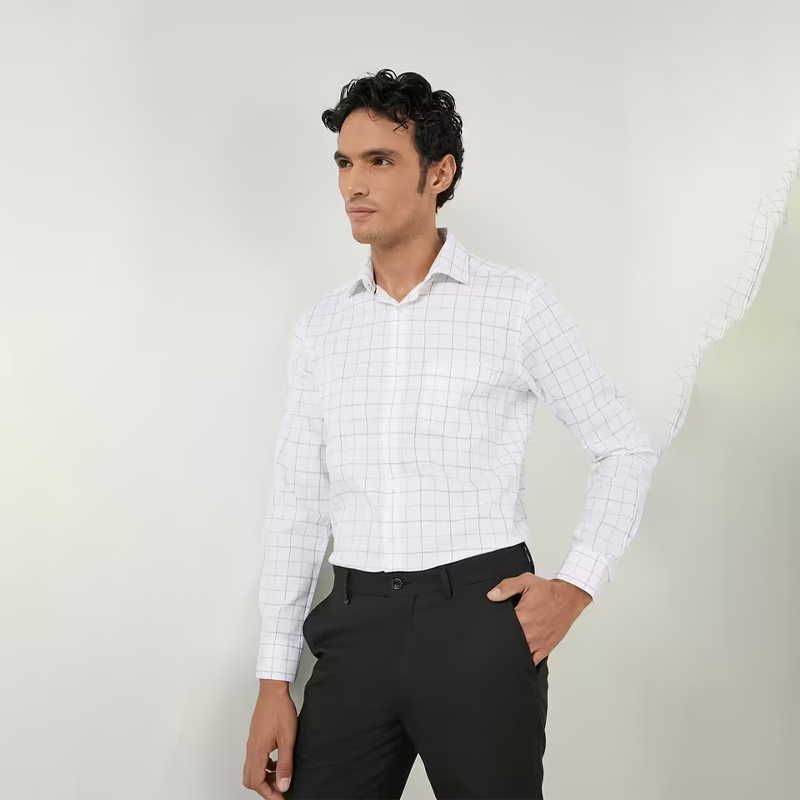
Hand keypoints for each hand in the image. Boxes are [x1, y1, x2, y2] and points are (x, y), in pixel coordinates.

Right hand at [243, 682, 296, 797]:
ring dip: (265, 777)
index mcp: (257, 751)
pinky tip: (278, 762)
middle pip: (251, 780)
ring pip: (252, 770)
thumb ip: (285, 764)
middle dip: (265, 788)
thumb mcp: (287, 739)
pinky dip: (265, 766)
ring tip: (281, 776)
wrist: (273, 690)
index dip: (270, 794)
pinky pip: (256, 759)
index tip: (281, 798)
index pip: (257, 783)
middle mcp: (251, 749)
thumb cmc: (279, 709)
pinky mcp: (255, 738)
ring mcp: (252, 743)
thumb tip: (283, 785)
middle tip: (280, 789)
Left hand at [487, 574, 591, 664]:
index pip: (502, 628)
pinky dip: (525, 660)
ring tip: (505, 648)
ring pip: (519, 654)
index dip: (493, 629)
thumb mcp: (526, 581)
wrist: (569, 597)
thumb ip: (506, 587)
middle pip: (509, 643)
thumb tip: (491, 595)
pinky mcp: (545, 648)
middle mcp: (530, 632)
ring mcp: (538, 642)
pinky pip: (533, 661)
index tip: (488, 630)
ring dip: (512, 651)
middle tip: (494, 639)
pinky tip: (518, 658)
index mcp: (523, 617)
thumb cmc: (549, 591)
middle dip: (501, 641)